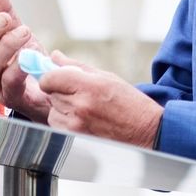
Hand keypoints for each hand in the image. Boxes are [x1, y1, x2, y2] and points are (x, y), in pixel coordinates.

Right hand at [0, 0, 50, 121]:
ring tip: (25, 31)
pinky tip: (27, 55)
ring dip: (7, 46)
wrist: (49, 86)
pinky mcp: (12, 97)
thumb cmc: (26, 58)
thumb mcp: (14, 30)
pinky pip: (9, 81)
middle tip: (7, 18)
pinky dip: (17, 66)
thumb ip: (1, 10)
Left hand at [39, 51, 163, 148]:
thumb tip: (55, 56)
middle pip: (51, 93)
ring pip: (52, 110)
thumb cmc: (130, 103)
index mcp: (90, 86)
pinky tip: (80, 119)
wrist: (145, 131)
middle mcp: (81, 106)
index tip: (54, 78)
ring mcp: (76, 125)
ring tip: (81, 107)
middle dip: (60, 90)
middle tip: (77, 92)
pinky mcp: (75, 139)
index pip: (51, 78)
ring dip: (60, 107)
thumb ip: (77, 66)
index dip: (49, 76)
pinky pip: (56, 125)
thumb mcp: (107, 77)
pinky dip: (63, 121)